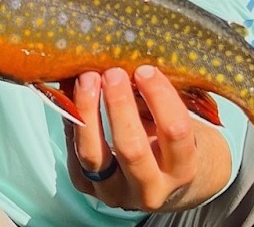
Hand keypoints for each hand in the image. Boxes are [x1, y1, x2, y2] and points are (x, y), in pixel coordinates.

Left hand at [65, 66, 227, 211]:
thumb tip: (127, 61)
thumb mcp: (177, 123)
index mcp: (182, 170)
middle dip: (119, 106)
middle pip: (131, 149)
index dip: (160, 97)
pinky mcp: (86, 187)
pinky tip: (72, 92)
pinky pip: (72, 151)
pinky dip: (71, 118)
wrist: (164, 182)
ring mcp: (114, 193)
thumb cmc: (172, 142)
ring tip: (86, 79)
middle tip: (113, 72)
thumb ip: (158, 101)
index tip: (146, 70)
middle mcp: (149, 190)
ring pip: (92, 154)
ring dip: (87, 111)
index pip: (174, 132)